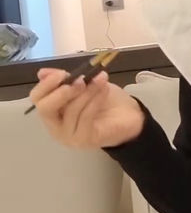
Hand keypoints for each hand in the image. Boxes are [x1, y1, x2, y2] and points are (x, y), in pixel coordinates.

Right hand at [29, 68, 144, 148]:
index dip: (47, 84)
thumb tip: (43, 73)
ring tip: (101, 80)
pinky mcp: (85, 139)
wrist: (131, 116)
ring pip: (71, 110)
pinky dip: (95, 100)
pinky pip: (86, 116)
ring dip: (87, 91)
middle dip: (62, 91)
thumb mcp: (85, 84)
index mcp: (53, 111)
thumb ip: (65, 80)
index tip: (63, 73)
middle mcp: (56, 126)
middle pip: (45, 108)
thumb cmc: (105, 100)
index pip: (37, 99)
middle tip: (81, 80)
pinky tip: (105, 90)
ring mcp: (69, 136)